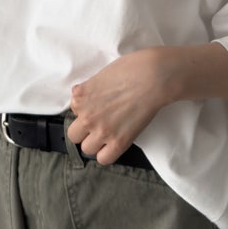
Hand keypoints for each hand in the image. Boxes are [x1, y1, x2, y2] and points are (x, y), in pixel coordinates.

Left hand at [66, 48, 169, 164]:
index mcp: (80, 98)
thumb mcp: (100, 75)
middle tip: (99, 124)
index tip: (99, 108)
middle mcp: (87, 116)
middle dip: (85, 131)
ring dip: (96, 143)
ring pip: (87, 149)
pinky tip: (114, 144)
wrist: (153, 77)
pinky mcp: (119, 141)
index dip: (86, 111)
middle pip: (74, 135)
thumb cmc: (131, 69)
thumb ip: (87, 89)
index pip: (74, 112)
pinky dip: (107, 154)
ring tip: (109, 134)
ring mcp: (102, 131)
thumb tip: (79, 94)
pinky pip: (104, 159)